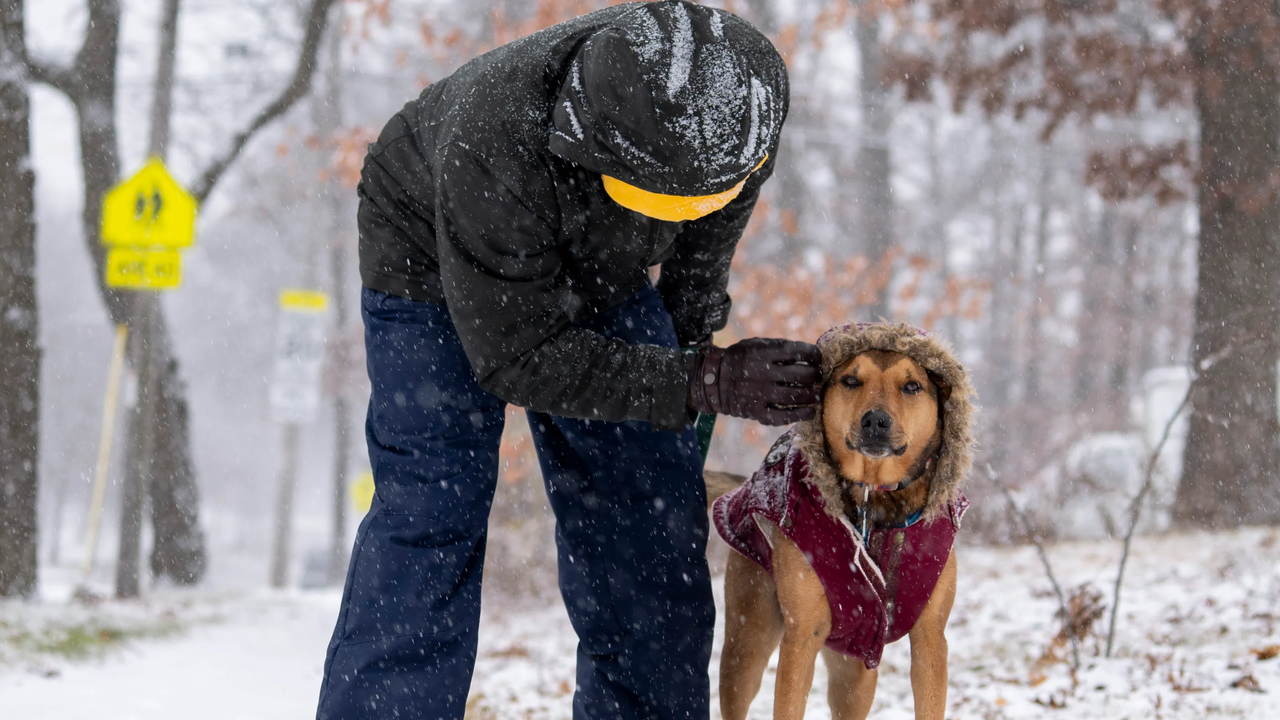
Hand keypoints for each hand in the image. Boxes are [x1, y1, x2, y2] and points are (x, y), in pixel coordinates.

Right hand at [687, 338, 821, 424]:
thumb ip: (780, 347)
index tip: (816, 358)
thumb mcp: (756, 344)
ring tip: (816, 393)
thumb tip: (810, 355)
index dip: (814, 355)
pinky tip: (810, 411)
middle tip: (817, 376)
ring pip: (796, 396)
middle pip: (801, 375)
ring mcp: (759, 394)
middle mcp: (762, 373)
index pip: (799, 352)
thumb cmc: (741, 359)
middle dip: (815, 375)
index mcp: (762, 352)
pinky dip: (801, 414)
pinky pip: (784, 416)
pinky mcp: (757, 412)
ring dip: (812, 395)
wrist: (714, 381)